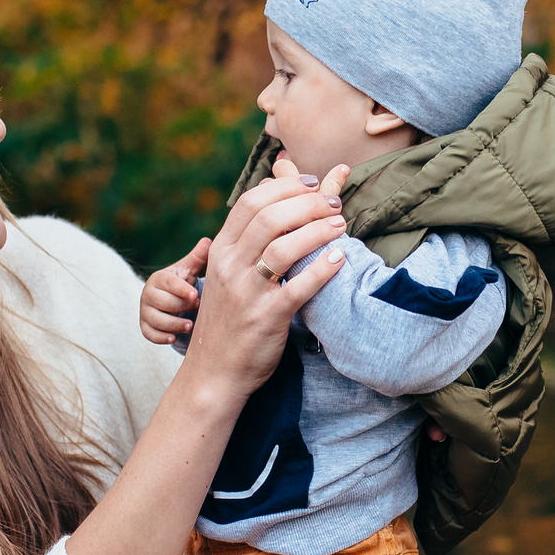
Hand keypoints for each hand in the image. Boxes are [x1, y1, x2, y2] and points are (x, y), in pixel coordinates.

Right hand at [141, 241, 206, 344]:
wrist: (172, 301)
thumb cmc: (182, 283)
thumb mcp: (189, 270)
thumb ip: (198, 257)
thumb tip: (207, 241)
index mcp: (159, 278)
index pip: (169, 283)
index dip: (182, 289)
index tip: (196, 295)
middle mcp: (148, 293)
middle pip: (162, 302)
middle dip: (180, 307)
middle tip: (197, 309)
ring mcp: (145, 310)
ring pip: (155, 319)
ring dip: (173, 324)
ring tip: (190, 326)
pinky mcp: (144, 326)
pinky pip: (149, 333)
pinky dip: (160, 337)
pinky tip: (174, 338)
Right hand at [178, 154, 353, 398]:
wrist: (214, 371)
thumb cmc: (229, 318)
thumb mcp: (227, 274)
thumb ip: (247, 240)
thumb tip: (274, 198)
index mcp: (220, 251)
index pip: (251, 202)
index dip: (285, 186)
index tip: (312, 182)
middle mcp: (230, 267)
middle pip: (269, 218)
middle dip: (308, 203)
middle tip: (334, 202)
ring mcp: (247, 292)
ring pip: (284, 247)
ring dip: (317, 230)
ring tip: (340, 224)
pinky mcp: (267, 317)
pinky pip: (299, 287)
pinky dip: (322, 269)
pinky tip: (340, 258)